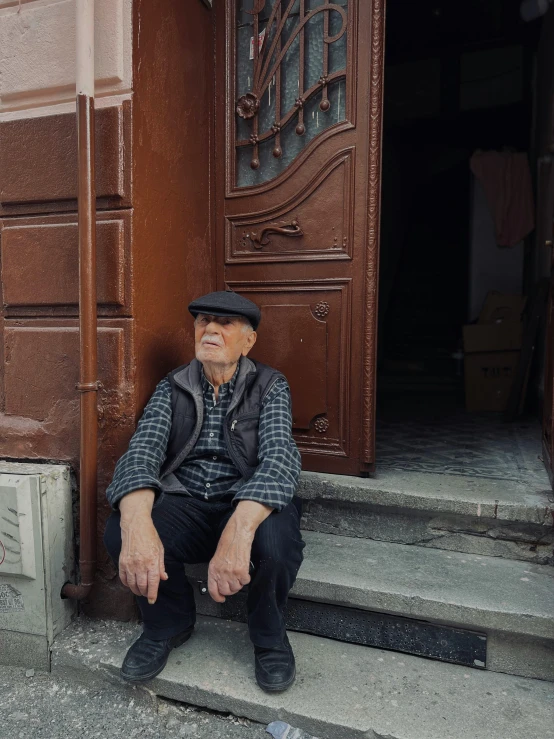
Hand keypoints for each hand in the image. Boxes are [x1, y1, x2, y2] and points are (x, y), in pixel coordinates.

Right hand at [119, 489, 167, 603]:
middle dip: (145, 593)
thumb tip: (163, 578)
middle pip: (142, 586)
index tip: (153, 600)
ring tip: (140, 591)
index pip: (153, 583)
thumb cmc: (150, 537)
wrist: (136, 527)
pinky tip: (131, 584)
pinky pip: (123, 578)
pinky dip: (127, 584)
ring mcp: (130, 564)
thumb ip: (161, 566)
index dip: (153, 594)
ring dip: (136, 590)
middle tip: (147, 595)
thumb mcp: (160, 550)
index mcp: (152, 562)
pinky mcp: (122, 562)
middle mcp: (141, 565)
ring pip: (132, 584)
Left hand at [207, 501, 271, 602]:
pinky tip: (244, 570)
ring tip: (239, 574)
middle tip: (233, 582)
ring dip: (239, 583)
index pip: (213, 590)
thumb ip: (217, 571)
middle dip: (230, 589)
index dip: (217, 597)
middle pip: (226, 591)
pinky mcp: (242, 571)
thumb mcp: (216, 558)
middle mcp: (221, 573)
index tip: (221, 599)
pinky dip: (246, 578)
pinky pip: (245, 582)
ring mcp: (231, 573)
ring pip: (236, 588)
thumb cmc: (228, 542)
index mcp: (213, 569)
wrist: (237, 533)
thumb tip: (220, 583)